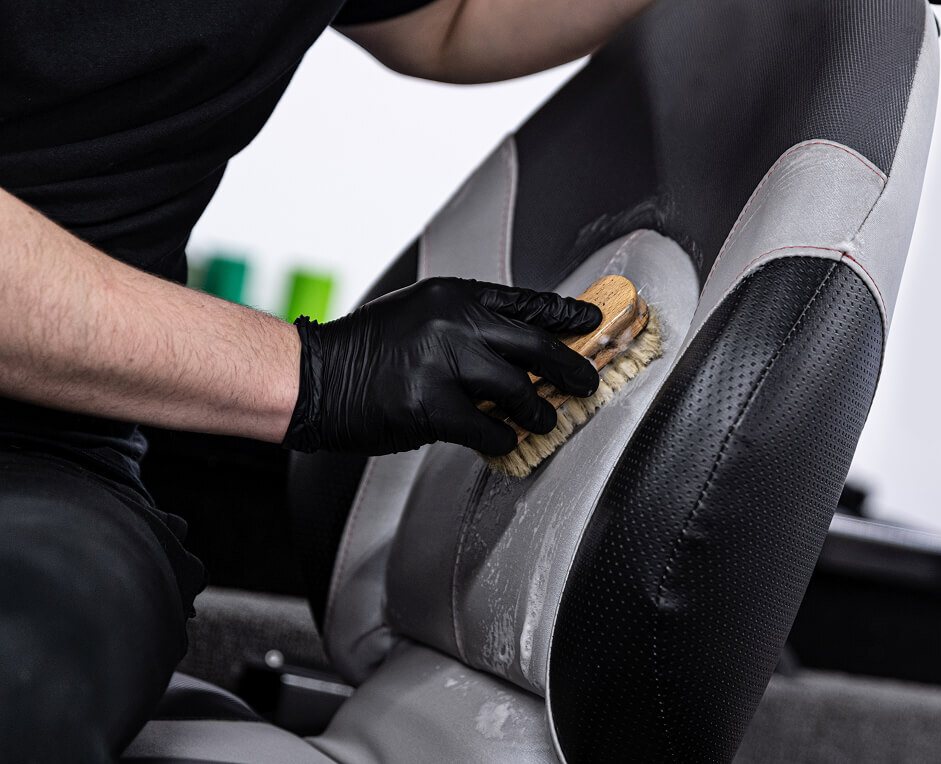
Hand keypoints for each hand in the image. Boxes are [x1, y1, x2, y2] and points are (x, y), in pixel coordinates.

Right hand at [283, 277, 601, 455]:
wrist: (314, 377)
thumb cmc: (364, 349)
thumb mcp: (419, 314)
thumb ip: (466, 324)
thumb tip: (517, 346)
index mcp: (452, 296)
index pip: (524, 301)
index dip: (565, 313)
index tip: (591, 321)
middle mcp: (452, 323)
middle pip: (535, 345)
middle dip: (569, 368)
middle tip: (587, 381)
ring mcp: (442, 364)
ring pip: (517, 391)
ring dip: (539, 411)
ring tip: (546, 419)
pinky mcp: (430, 406)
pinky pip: (487, 428)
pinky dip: (503, 438)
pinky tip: (506, 441)